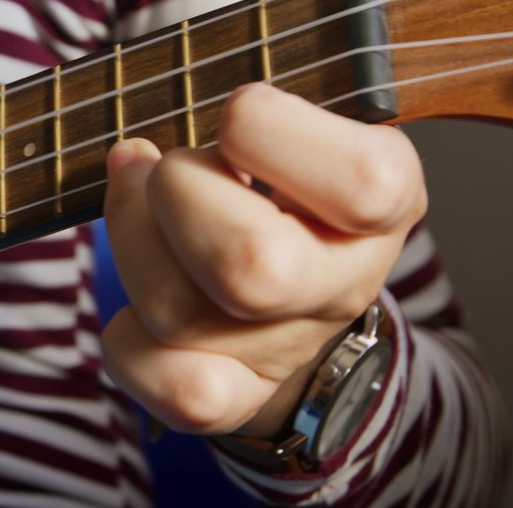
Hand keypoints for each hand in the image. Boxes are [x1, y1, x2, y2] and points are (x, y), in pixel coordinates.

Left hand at [100, 83, 425, 436]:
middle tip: (164, 166)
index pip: (360, 184)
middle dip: (176, 193)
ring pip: (180, 312)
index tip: (238, 117)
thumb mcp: (291, 122)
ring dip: (131, 241)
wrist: (297, 283)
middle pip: (251, 266)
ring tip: (135, 202)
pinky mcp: (236, 394)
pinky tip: (131, 303)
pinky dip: (128, 344)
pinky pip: (174, 390)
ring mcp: (287, 348)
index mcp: (384, 200)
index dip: (263, 131)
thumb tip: (131, 157)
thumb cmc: (277, 172)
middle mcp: (344, 284)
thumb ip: (240, 117)